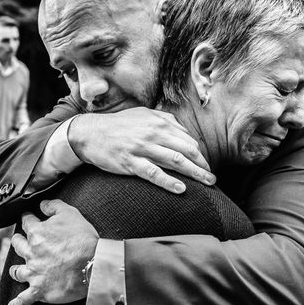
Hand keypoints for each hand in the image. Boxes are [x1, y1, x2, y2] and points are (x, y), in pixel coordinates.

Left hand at [7, 199, 97, 304]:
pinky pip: (25, 299)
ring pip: (17, 271)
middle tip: (20, 240)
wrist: (92, 264)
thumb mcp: (71, 214)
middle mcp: (31, 252)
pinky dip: (18, 303)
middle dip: (18, 241)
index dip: (28, 218)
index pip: (27, 222)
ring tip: (16, 270)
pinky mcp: (39, 289)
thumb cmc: (83, 239)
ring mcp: (34, 272)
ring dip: (16, 270)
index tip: (29, 217)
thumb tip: (42, 204)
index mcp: (37, 233)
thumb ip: (54, 206)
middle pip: (18, 245)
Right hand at [68, 108, 215, 193]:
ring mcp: (142, 148)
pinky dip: (169, 181)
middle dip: (203, 165)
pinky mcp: (131, 162)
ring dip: (195, 173)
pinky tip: (181, 189)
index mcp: (159, 123)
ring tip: (208, 183)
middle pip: (187, 150)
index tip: (205, 166)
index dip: (199, 154)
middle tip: (213, 178)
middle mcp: (154, 134)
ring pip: (175, 161)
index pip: (188, 140)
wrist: (90, 133)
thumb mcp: (144, 115)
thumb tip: (185, 132)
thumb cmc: (120, 125)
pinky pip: (153, 174)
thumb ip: (166, 120)